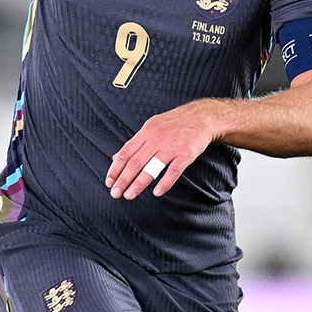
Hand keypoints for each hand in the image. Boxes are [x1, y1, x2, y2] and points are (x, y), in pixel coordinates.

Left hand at [107, 101, 223, 199]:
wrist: (202, 116)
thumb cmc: (175, 124)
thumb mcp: (152, 127)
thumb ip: (135, 143)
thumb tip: (116, 158)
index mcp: (146, 132)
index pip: (126, 152)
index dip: (116, 168)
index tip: (109, 182)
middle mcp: (157, 138)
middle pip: (136, 162)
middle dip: (123, 179)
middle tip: (115, 193)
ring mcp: (172, 146)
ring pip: (152, 167)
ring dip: (138, 183)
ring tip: (129, 195)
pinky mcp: (187, 153)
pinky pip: (174, 170)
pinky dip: (165, 182)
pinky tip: (157, 192)